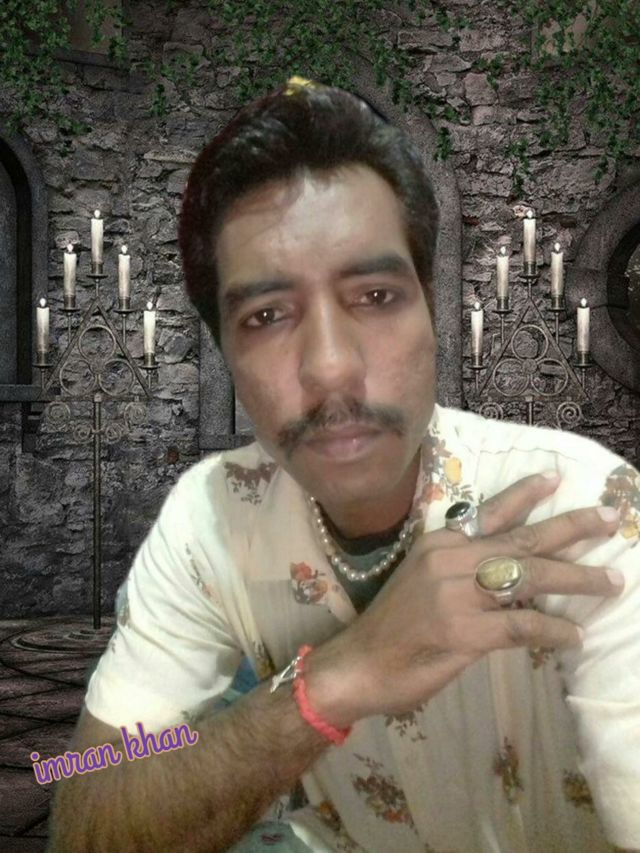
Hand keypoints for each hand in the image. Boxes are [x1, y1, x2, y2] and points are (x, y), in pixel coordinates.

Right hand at [305, 472, 622, 724]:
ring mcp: (457, 595)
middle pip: (523, 539)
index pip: (491, 512)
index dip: (527, 495)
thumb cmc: (391, 624)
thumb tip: (510, 570)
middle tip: (610, 519)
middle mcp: (450, 559)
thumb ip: (462, 569)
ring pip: (531, 577)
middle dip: (572, 528)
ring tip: (611, 581)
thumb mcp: (422, 580)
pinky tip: (575, 635)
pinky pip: (523, 626)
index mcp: (439, 543)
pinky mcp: (465, 632)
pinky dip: (554, 630)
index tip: (557, 479)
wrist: (357, 663)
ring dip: (577, 578)